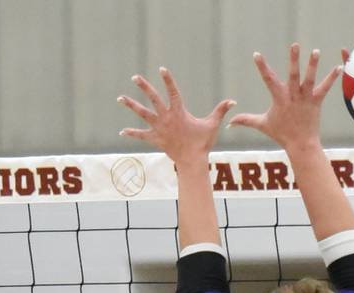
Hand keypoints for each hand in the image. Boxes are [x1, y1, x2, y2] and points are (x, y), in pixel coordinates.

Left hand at [118, 67, 234, 163]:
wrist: (192, 161)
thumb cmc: (202, 143)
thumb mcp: (212, 125)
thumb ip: (220, 111)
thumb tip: (233, 101)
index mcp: (179, 112)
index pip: (172, 91)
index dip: (167, 80)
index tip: (161, 69)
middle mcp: (166, 117)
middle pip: (153, 98)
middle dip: (144, 87)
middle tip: (135, 77)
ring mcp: (159, 128)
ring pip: (143, 114)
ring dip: (131, 105)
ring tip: (120, 98)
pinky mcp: (155, 139)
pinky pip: (141, 135)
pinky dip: (132, 133)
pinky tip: (122, 131)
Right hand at [228, 44, 340, 150]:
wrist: (301, 145)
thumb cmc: (282, 134)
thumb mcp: (263, 125)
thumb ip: (246, 120)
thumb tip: (229, 123)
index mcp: (279, 98)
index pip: (268, 79)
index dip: (262, 67)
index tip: (257, 54)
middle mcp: (292, 96)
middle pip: (292, 75)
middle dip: (293, 60)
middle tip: (294, 45)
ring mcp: (305, 99)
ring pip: (309, 79)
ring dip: (312, 65)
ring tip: (316, 51)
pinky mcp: (316, 102)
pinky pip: (325, 88)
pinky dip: (331, 78)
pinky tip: (339, 68)